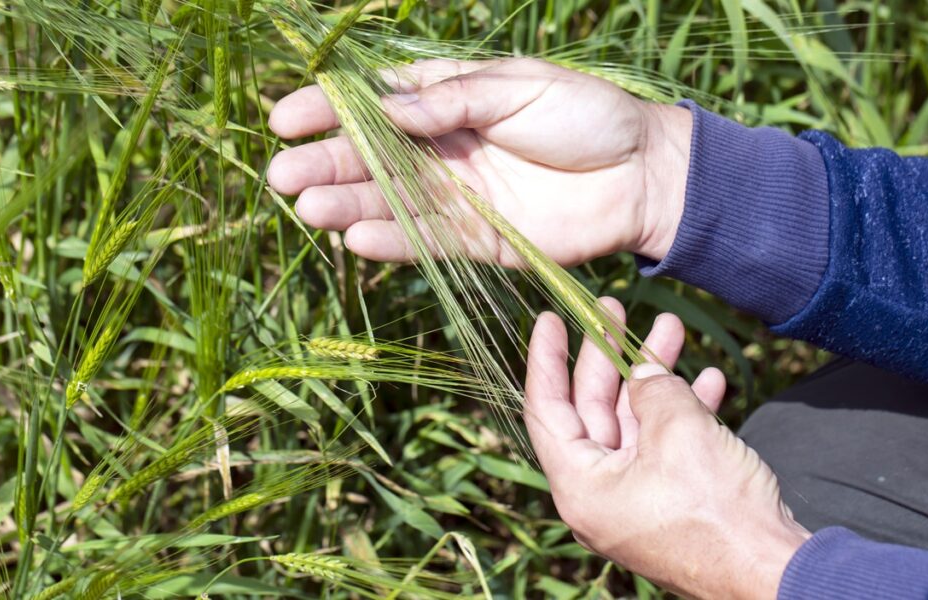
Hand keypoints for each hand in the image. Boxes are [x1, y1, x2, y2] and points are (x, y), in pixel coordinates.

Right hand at [267, 58, 691, 266]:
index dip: (328, 110)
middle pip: (373, 158)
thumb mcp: (519, 86)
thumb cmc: (587, 114)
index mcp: (451, 100)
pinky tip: (356, 239)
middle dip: (326, 165)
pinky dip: (394, 242)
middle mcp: (445, 149)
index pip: (376, 103)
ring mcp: (460, 197)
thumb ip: (452, 100)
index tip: (284, 118)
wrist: (644, 173)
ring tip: (308, 209)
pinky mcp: (480, 241)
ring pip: (392, 203)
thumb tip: (385, 110)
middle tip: (282, 176)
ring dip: (348, 207)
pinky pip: (428, 242)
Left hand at [523, 299, 810, 599]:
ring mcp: (637, 499)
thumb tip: (646, 373)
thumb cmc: (716, 509)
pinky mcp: (672, 502)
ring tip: (671, 330)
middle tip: (616, 310)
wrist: (772, 571)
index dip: (546, 358)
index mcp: (580, 484)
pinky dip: (685, 411)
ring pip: (635, 422)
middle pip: (592, 410)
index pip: (546, 409)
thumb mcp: (678, 430)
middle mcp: (600, 493)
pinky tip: (709, 379)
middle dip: (608, 356)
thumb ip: (653, 389)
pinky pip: (667, 447)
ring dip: (655, 376)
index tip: (549, 318)